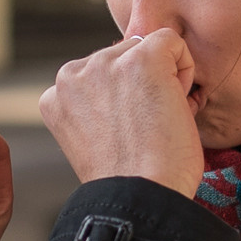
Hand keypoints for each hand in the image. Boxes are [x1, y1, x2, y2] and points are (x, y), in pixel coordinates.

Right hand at [39, 28, 204, 198]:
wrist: (140, 198)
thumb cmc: (127, 181)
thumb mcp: (93, 139)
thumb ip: (98, 106)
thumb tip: (130, 82)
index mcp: (55, 96)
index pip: (100, 77)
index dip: (124, 101)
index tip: (130, 133)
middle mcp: (71, 74)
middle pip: (122, 58)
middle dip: (142, 86)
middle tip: (148, 128)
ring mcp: (104, 64)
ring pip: (147, 49)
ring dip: (162, 79)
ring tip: (159, 120)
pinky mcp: (141, 59)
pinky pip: (172, 42)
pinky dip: (185, 69)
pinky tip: (177, 105)